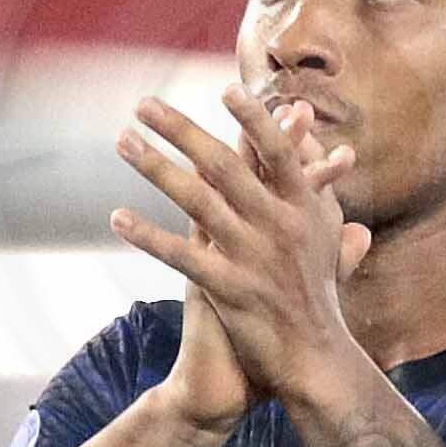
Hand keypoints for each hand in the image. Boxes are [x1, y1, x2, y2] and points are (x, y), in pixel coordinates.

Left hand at [113, 82, 372, 420]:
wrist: (314, 358)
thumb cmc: (319, 292)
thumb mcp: (328, 235)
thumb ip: (320, 187)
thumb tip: (327, 147)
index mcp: (304, 208)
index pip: (276, 151)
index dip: (252, 118)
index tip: (224, 89)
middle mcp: (279, 225)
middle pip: (224, 165)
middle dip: (182, 130)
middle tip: (145, 103)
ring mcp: (252, 256)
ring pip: (197, 202)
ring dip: (155, 168)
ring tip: (122, 141)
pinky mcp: (228, 289)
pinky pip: (181, 256)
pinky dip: (148, 236)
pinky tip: (117, 218)